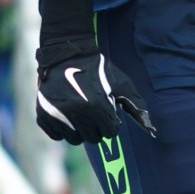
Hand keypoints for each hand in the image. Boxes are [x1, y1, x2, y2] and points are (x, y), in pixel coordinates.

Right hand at [35, 48, 154, 143]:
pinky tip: (65, 113)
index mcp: (97, 106)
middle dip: (96, 127)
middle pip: (93, 138)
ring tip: (80, 112)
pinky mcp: (43, 114)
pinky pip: (56, 136)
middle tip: (93, 111)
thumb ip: (137, 105)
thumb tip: (152, 130)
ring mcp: (57, 114)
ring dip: (80, 130)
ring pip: (75, 139)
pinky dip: (61, 129)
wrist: (67, 54)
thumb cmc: (98, 70)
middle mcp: (76, 112)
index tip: (107, 110)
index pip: (110, 133)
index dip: (111, 122)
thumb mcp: (121, 83)